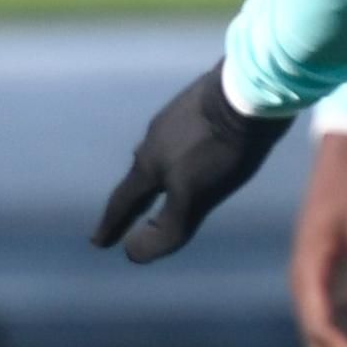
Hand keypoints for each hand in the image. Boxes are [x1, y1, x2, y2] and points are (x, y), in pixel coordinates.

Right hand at [91, 67, 293, 263]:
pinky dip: (182, 150)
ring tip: (163, 179)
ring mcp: (176, 117)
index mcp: (149, 164)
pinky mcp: (200, 102)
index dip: (111, 226)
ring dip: (158, 171)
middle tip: (125, 214)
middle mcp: (154, 139)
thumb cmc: (220, 150)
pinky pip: (184, 133)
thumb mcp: (194, 198)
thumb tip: (133, 254)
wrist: (248, 92)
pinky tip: (197, 146)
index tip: (98, 243)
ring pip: (161, 151)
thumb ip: (166, 228)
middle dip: (133, 200)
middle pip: (140, 175)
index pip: (124, 203)